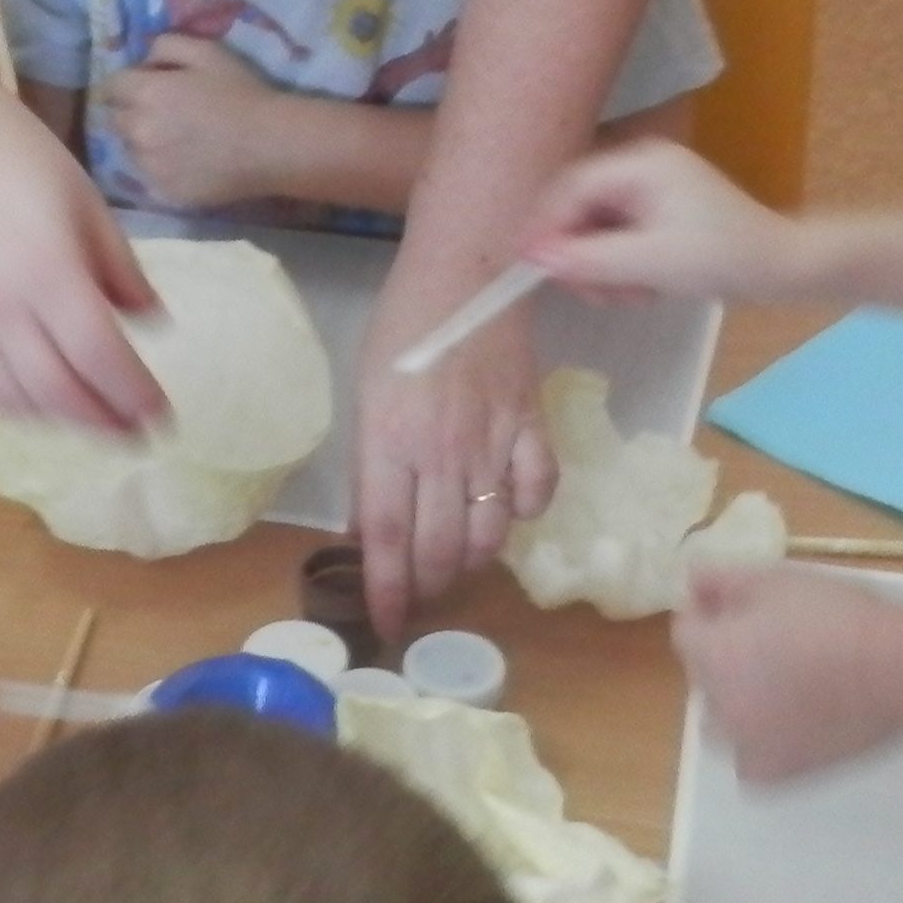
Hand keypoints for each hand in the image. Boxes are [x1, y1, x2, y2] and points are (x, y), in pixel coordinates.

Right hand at [0, 87, 164, 429]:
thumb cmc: (12, 150)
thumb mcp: (84, 198)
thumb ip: (117, 266)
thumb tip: (149, 322)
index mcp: (47, 272)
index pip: (99, 358)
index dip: (133, 397)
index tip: (162, 419)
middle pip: (55, 392)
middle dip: (100, 422)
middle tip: (132, 437)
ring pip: (6, 397)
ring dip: (52, 419)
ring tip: (84, 418)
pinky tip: (25, 400)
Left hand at [97, 33, 292, 212]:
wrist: (271, 145)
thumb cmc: (241, 93)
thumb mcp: (207, 51)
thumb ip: (166, 46)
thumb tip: (145, 60)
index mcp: (145, 94)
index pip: (111, 87)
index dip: (128, 83)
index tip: (146, 85)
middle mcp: (137, 131)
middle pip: (116, 119)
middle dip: (132, 111)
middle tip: (164, 112)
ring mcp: (149, 166)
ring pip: (131, 149)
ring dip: (144, 141)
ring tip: (178, 139)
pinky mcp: (163, 192)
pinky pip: (149, 176)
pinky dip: (161, 167)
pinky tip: (188, 161)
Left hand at [351, 293, 555, 637]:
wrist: (466, 277)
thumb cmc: (401, 332)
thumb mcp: (365, 399)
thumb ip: (371, 469)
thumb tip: (370, 533)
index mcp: (390, 443)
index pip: (388, 538)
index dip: (386, 590)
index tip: (386, 625)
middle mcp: (442, 453)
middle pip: (439, 548)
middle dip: (428, 586)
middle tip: (420, 596)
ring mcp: (493, 442)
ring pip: (488, 533)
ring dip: (470, 561)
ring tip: (455, 564)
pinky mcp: (533, 427)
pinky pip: (537, 492)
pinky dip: (523, 513)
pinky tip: (506, 512)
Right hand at [524, 140, 811, 304]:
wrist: (782, 268)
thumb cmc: (723, 259)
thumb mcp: (651, 264)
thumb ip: (590, 259)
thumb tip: (534, 256)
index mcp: (641, 164)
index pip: (572, 188)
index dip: (547, 227)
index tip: (533, 268)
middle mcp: (641, 166)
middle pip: (580, 207)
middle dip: (581, 255)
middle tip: (595, 295)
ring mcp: (650, 188)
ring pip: (595, 226)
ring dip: (602, 267)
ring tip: (628, 296)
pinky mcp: (657, 211)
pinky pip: (616, 235)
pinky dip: (620, 265)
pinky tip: (640, 288)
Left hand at [677, 562, 902, 779]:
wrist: (897, 670)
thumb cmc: (836, 617)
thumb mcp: (774, 580)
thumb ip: (720, 580)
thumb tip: (690, 581)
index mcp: (713, 656)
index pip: (685, 632)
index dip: (707, 614)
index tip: (737, 605)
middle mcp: (719, 705)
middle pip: (703, 676)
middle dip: (722, 656)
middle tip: (768, 640)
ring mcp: (746, 745)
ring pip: (720, 722)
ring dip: (734, 702)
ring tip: (776, 684)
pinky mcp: (778, 772)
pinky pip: (749, 761)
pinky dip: (757, 744)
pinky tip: (786, 723)